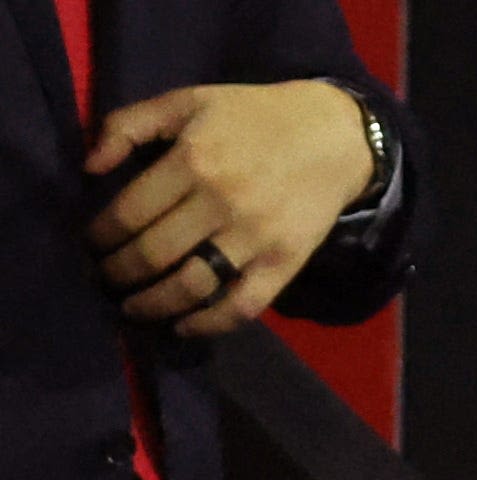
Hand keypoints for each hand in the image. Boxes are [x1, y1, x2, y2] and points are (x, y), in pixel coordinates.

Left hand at [85, 80, 375, 337]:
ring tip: (133, 308)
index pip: (129, 213)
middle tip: (107, 279)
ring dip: (152, 305)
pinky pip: (243, 305)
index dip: (101, 236)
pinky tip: (184, 327)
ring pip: (191, 285)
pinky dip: (209, 324)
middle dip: (118, 274)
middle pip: (153, 254)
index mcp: (192, 160)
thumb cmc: (254, 116)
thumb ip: (129, 123)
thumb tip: (89, 166)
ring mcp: (255, 238)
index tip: (93, 245)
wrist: (334, 136)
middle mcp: (221, 202)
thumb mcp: (187, 101)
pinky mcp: (284, 263)